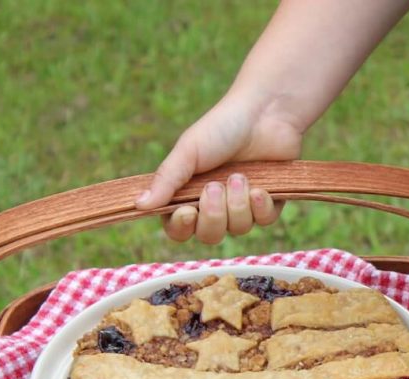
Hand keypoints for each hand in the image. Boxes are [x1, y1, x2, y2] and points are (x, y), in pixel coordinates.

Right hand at [135, 92, 299, 242]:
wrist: (264, 113)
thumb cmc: (222, 128)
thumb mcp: (189, 151)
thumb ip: (166, 180)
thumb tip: (139, 206)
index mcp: (189, 193)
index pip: (178, 228)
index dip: (181, 227)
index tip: (187, 212)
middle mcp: (215, 204)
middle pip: (209, 235)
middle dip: (213, 214)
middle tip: (215, 186)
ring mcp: (243, 206)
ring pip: (238, 229)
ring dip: (238, 204)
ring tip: (240, 176)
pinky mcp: (269, 204)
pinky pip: (264, 221)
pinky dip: (261, 206)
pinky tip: (260, 188)